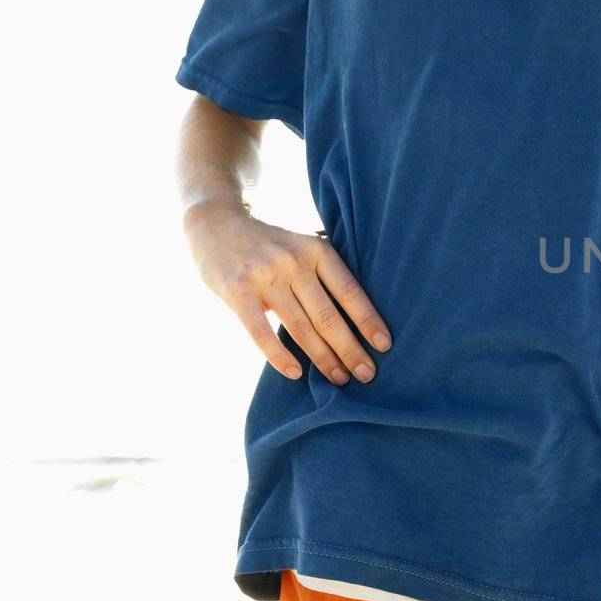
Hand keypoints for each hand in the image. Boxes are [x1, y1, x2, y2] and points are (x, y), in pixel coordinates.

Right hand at [184, 202, 391, 385]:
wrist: (216, 222)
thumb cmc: (269, 244)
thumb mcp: (302, 246)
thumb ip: (322, 274)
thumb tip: (354, 320)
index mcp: (317, 250)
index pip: (349, 292)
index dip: (368, 321)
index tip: (384, 346)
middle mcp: (294, 262)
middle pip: (328, 315)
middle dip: (350, 349)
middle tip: (367, 374)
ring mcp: (265, 276)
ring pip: (300, 327)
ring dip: (322, 357)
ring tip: (340, 378)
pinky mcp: (238, 290)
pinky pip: (261, 331)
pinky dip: (279, 356)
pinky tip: (294, 373)